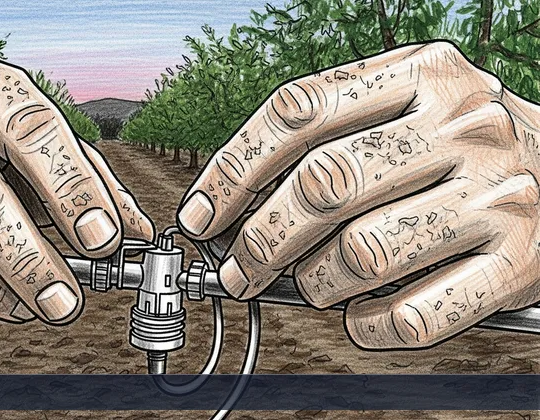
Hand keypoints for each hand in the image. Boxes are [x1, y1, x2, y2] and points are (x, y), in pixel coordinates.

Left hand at [177, 41, 539, 348]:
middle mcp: (463, 125)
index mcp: (422, 73)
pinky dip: (371, 326)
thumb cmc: (462, 146)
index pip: (298, 111)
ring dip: (314, 282)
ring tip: (311, 285)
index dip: (234, 168)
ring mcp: (496, 192)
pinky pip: (419, 313)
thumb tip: (239, 199)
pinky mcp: (520, 261)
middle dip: (261, 240)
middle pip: (323, 184)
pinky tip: (361, 317)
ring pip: (363, 251)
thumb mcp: (408, 107)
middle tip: (240, 269)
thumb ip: (332, 134)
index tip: (202, 214)